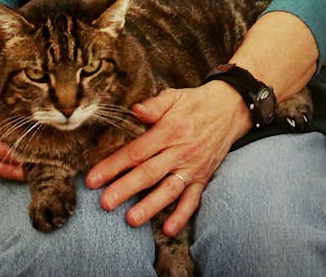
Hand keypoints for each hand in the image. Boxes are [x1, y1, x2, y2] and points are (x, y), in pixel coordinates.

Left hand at [85, 82, 248, 236]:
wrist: (232, 108)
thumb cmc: (196, 103)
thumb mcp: (175, 96)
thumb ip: (154, 105)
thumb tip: (133, 110)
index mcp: (170, 130)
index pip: (138, 151)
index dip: (114, 165)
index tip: (93, 179)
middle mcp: (181, 151)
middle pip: (150, 173)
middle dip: (126, 189)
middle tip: (105, 203)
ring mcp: (193, 167)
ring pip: (169, 189)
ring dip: (151, 205)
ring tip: (132, 219)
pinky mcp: (203, 177)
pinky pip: (193, 199)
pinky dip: (182, 215)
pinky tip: (168, 229)